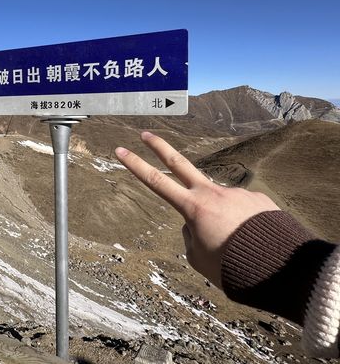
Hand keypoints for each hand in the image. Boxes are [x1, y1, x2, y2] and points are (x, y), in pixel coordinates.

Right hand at [115, 132, 278, 287]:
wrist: (280, 267)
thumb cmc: (233, 268)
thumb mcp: (199, 258)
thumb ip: (191, 235)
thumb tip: (197, 221)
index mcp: (193, 208)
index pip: (155, 181)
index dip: (135, 165)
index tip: (120, 149)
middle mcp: (213, 194)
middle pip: (179, 163)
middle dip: (160, 148)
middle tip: (146, 134)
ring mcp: (236, 193)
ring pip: (218, 205)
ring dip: (221, 222)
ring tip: (236, 246)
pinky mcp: (257, 199)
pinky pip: (243, 213)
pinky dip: (243, 226)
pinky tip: (253, 240)